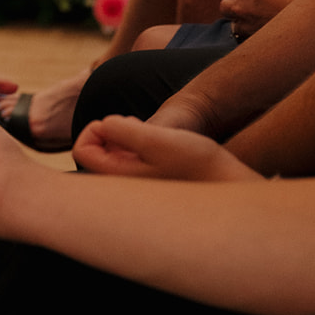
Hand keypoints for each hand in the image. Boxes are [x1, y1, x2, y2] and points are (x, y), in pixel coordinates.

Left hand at [73, 115, 261, 182]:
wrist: (233, 185)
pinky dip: (139, 148)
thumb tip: (102, 124)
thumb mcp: (157, 138)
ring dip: (126, 139)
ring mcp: (139, 191)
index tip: (120, 123)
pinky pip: (132, 163)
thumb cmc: (198, 163)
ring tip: (151, 135)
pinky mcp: (153, 187)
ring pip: (115, 157)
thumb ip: (123, 130)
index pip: (82, 150)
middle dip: (111, 134)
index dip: (95, 127)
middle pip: (97, 155)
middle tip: (136, 129)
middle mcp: (125, 190)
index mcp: (119, 180)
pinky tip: (162, 145)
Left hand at [218, 0, 314, 37]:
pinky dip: (248, 35)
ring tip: (253, 21)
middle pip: (224, 6)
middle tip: (244, 5)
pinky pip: (243, 38)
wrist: (311, 22)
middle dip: (231, 4)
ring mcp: (246, 24)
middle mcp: (241, 6)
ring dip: (239, 21)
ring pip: (232, 24)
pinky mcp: (253, 40)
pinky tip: (259, 31)